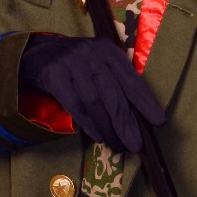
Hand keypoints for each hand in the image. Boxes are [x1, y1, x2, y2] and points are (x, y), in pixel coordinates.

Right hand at [19, 34, 165, 152]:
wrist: (37, 52)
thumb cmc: (76, 63)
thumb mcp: (98, 62)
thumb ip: (116, 81)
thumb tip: (137, 116)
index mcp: (108, 50)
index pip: (131, 78)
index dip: (145, 101)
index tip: (159, 121)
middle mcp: (91, 54)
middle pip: (113, 93)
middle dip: (126, 122)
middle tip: (136, 144)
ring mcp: (71, 64)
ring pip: (94, 101)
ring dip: (107, 127)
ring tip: (117, 145)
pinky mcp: (54, 75)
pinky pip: (74, 104)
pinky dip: (88, 123)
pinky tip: (98, 136)